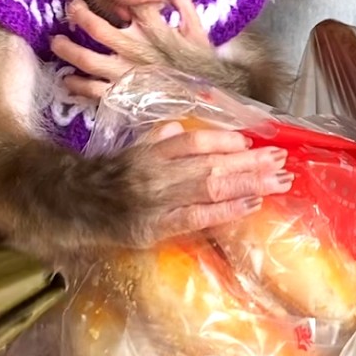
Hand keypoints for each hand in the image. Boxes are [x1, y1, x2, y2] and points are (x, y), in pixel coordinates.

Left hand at [51, 0, 211, 98]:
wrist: (205, 104)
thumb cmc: (201, 67)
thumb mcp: (198, 34)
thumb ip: (186, 7)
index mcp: (154, 30)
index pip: (129, 3)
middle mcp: (135, 49)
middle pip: (97, 27)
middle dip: (79, 14)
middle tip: (72, 8)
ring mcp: (125, 73)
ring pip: (86, 58)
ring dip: (67, 49)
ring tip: (56, 42)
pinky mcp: (121, 94)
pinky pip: (92, 89)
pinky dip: (76, 84)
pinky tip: (68, 79)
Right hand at [117, 122, 291, 246]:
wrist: (73, 206)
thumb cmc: (110, 177)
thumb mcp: (132, 150)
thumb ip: (158, 138)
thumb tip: (180, 127)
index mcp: (151, 151)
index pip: (192, 141)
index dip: (224, 141)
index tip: (252, 142)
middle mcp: (155, 172)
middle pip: (209, 164)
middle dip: (250, 163)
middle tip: (282, 160)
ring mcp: (156, 201)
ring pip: (209, 188)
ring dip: (248, 183)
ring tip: (279, 180)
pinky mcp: (154, 228)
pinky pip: (196, 217)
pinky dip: (226, 210)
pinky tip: (252, 203)